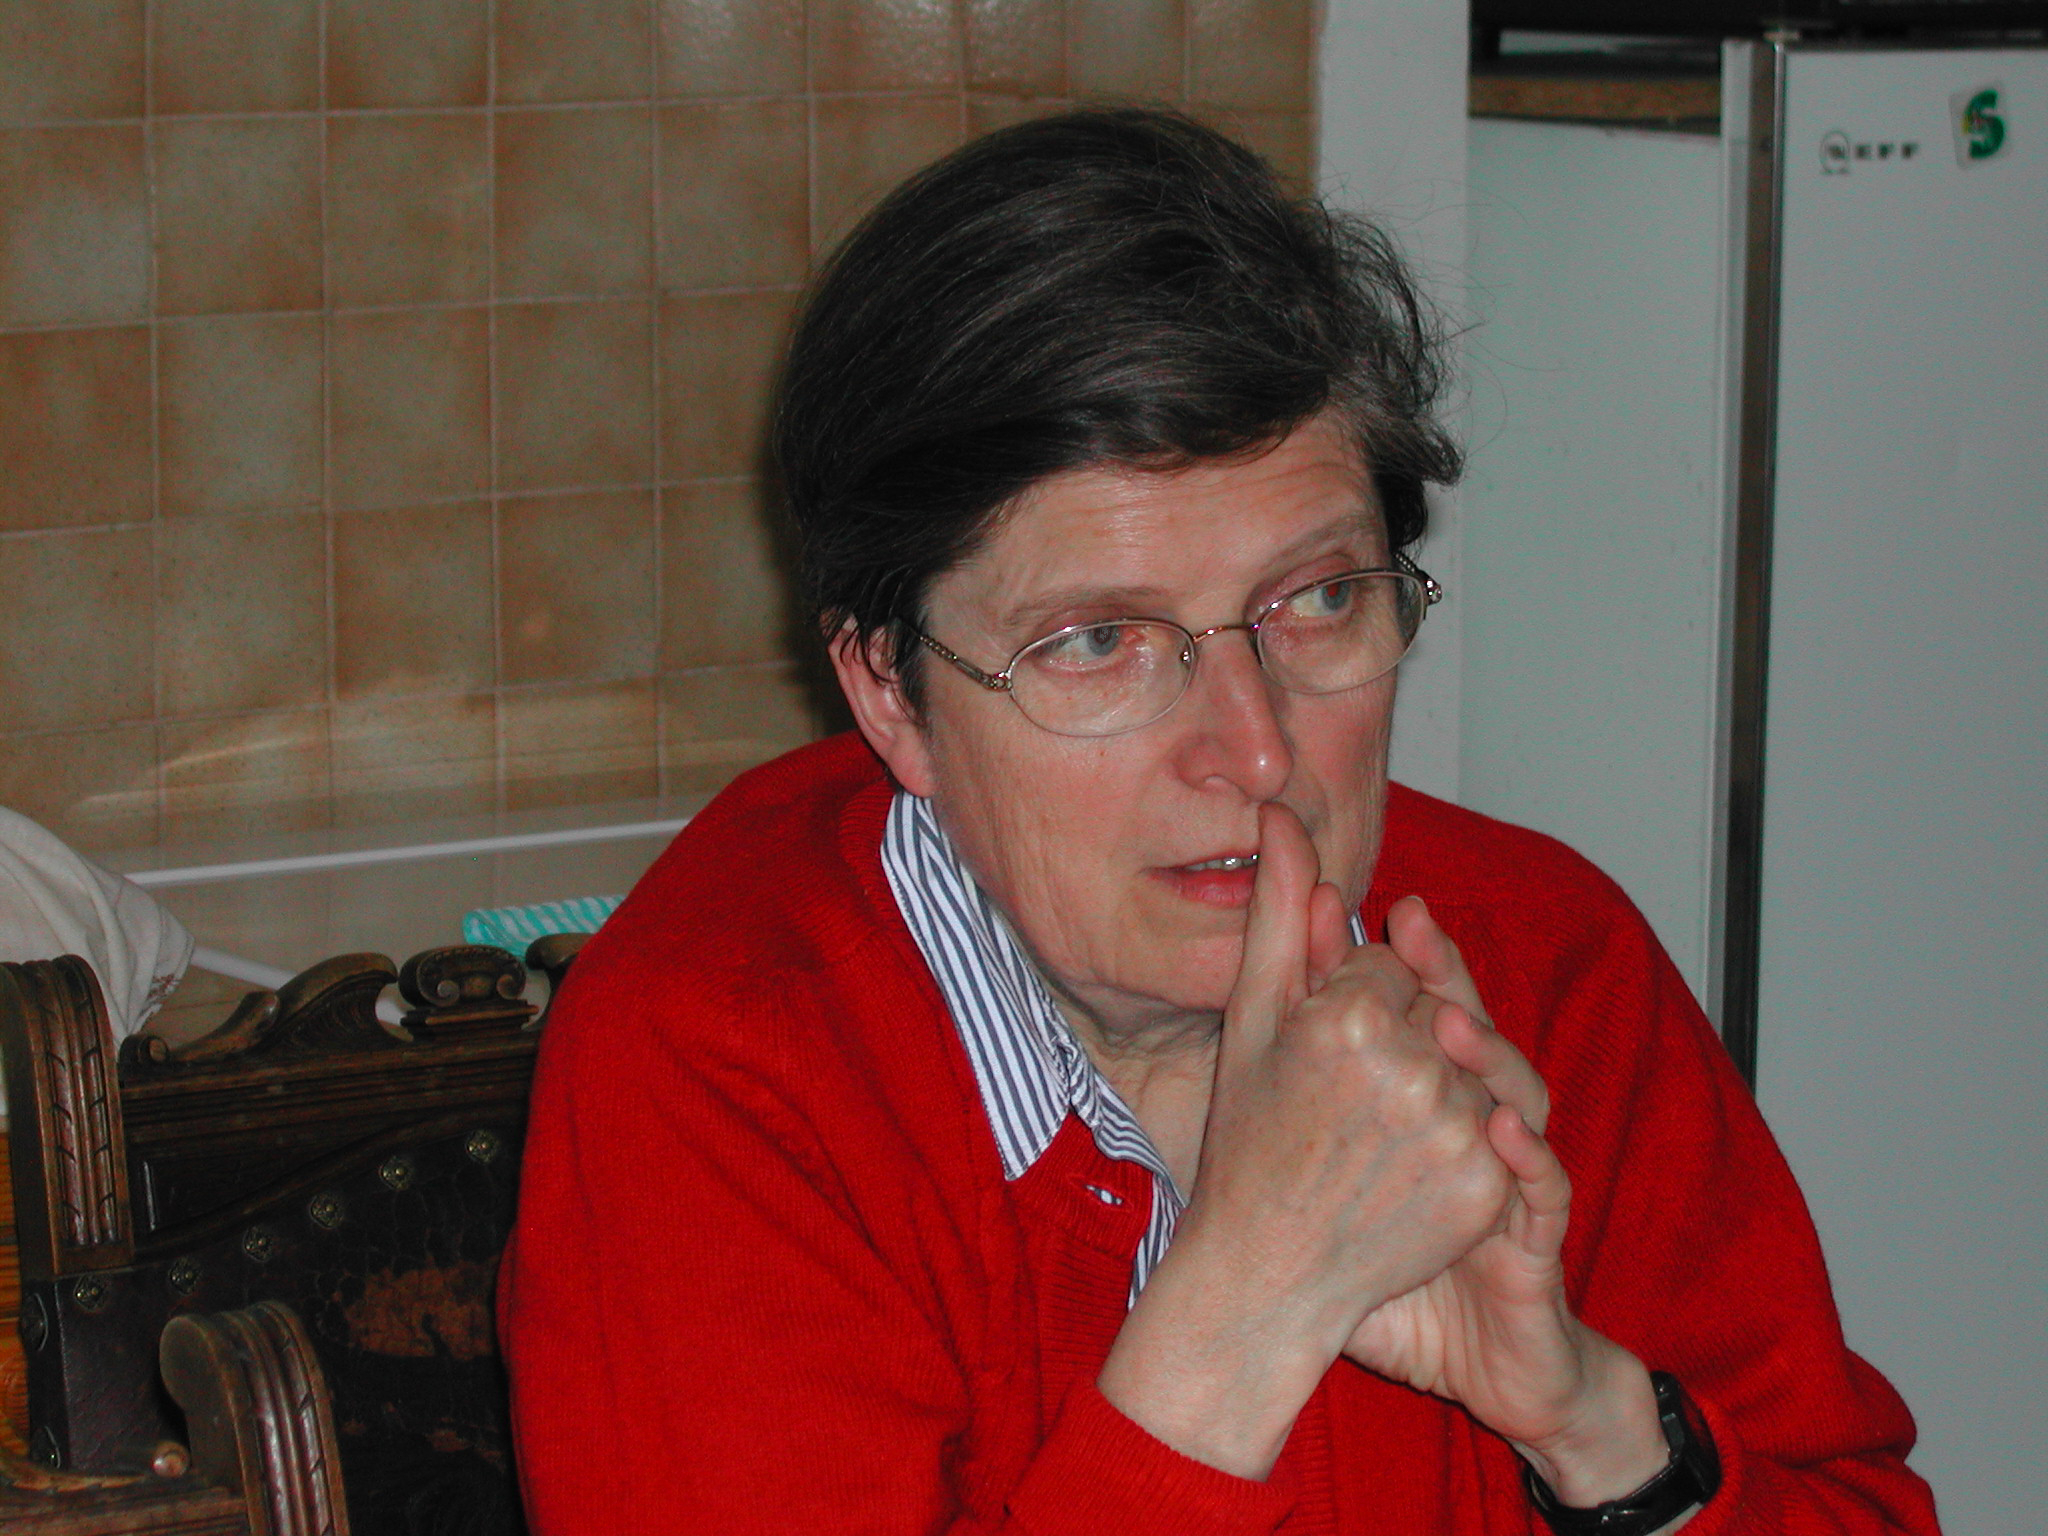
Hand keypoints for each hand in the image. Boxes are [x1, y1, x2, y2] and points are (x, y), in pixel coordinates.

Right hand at [1100, 804, 1511, 1477]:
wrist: (1265, 1273)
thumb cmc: (1248, 1140)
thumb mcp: (1253, 1020)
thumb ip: (1276, 911)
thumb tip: (1284, 812)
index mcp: (1347, 1017)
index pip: (1388, 969)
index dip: (1352, 1010)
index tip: (1318, 1062)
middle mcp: (1410, 1068)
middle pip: (1433, 1014)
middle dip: (1397, 1046)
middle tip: (1342, 1108)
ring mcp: (1454, 1132)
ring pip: (1467, 1070)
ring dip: (1433, 1094)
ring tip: (1372, 1143)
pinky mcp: (1486, 1188)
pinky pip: (1497, 1132)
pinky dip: (1463, 1148)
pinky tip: (1407, 1174)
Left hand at [1343, 898, 1671, 1506]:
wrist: (1435, 1342)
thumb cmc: (1363, 1231)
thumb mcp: (1317, 1143)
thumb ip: (1299, 1048)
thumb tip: (1263, 950)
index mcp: (1420, 1084)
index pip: (1409, 1002)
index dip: (1383, 960)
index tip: (1342, 909)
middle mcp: (1469, 1112)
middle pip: (1465, 1027)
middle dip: (1441, 978)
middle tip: (1408, 924)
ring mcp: (1506, 1167)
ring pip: (1513, 1092)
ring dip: (1486, 1054)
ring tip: (1446, 1020)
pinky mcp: (1531, 1230)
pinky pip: (1544, 1189)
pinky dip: (1528, 1157)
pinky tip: (1500, 1129)